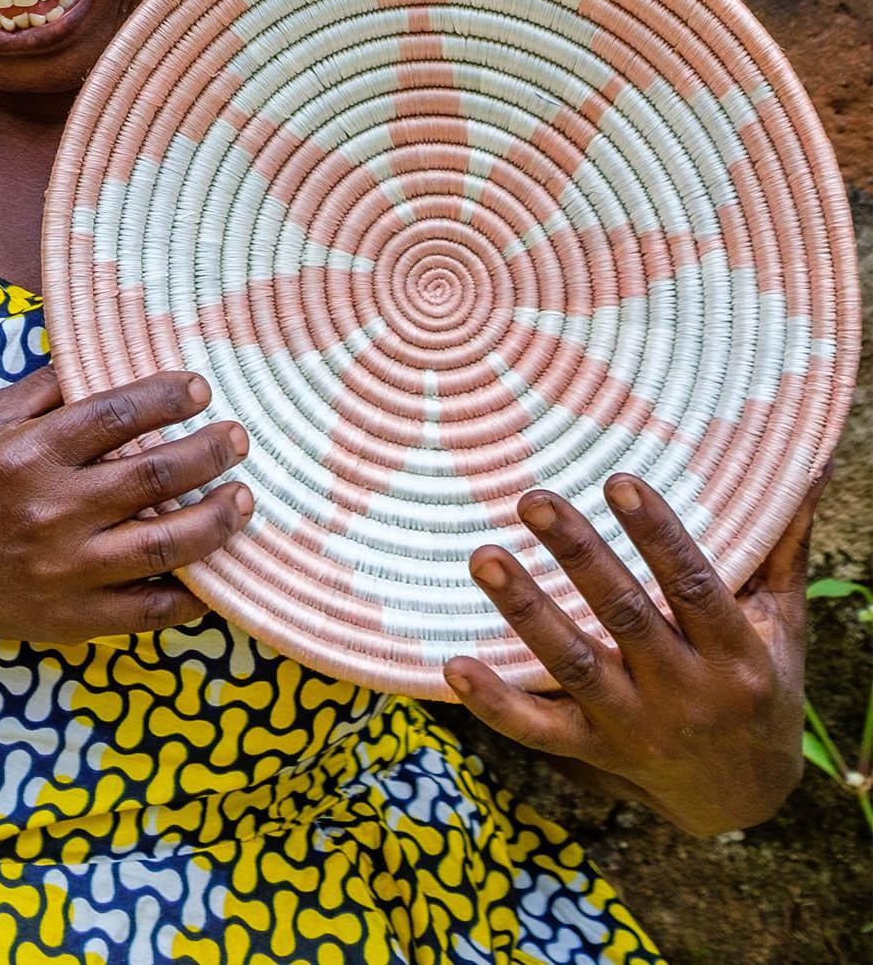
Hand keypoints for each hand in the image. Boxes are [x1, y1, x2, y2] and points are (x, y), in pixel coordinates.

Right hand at [0, 363, 252, 649]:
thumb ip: (45, 387)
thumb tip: (103, 355)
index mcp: (29, 454)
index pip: (115, 414)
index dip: (167, 397)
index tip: (200, 389)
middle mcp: (52, 510)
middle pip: (154, 476)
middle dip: (209, 452)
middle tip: (238, 438)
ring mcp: (67, 570)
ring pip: (165, 545)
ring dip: (216, 519)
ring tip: (243, 499)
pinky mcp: (75, 618)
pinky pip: (150, 611)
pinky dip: (194, 598)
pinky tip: (219, 576)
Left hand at [443, 465, 830, 835]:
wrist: (745, 794)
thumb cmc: (761, 683)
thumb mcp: (783, 622)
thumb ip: (782, 545)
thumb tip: (808, 466)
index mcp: (734, 654)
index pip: (692, 585)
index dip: (657, 533)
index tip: (618, 479)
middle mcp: (684, 693)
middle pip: (625, 617)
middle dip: (579, 557)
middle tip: (534, 498)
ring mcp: (636, 726)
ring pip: (574, 668)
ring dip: (525, 612)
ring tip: (483, 556)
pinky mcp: (596, 751)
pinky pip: (540, 730)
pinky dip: (496, 704)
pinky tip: (453, 664)